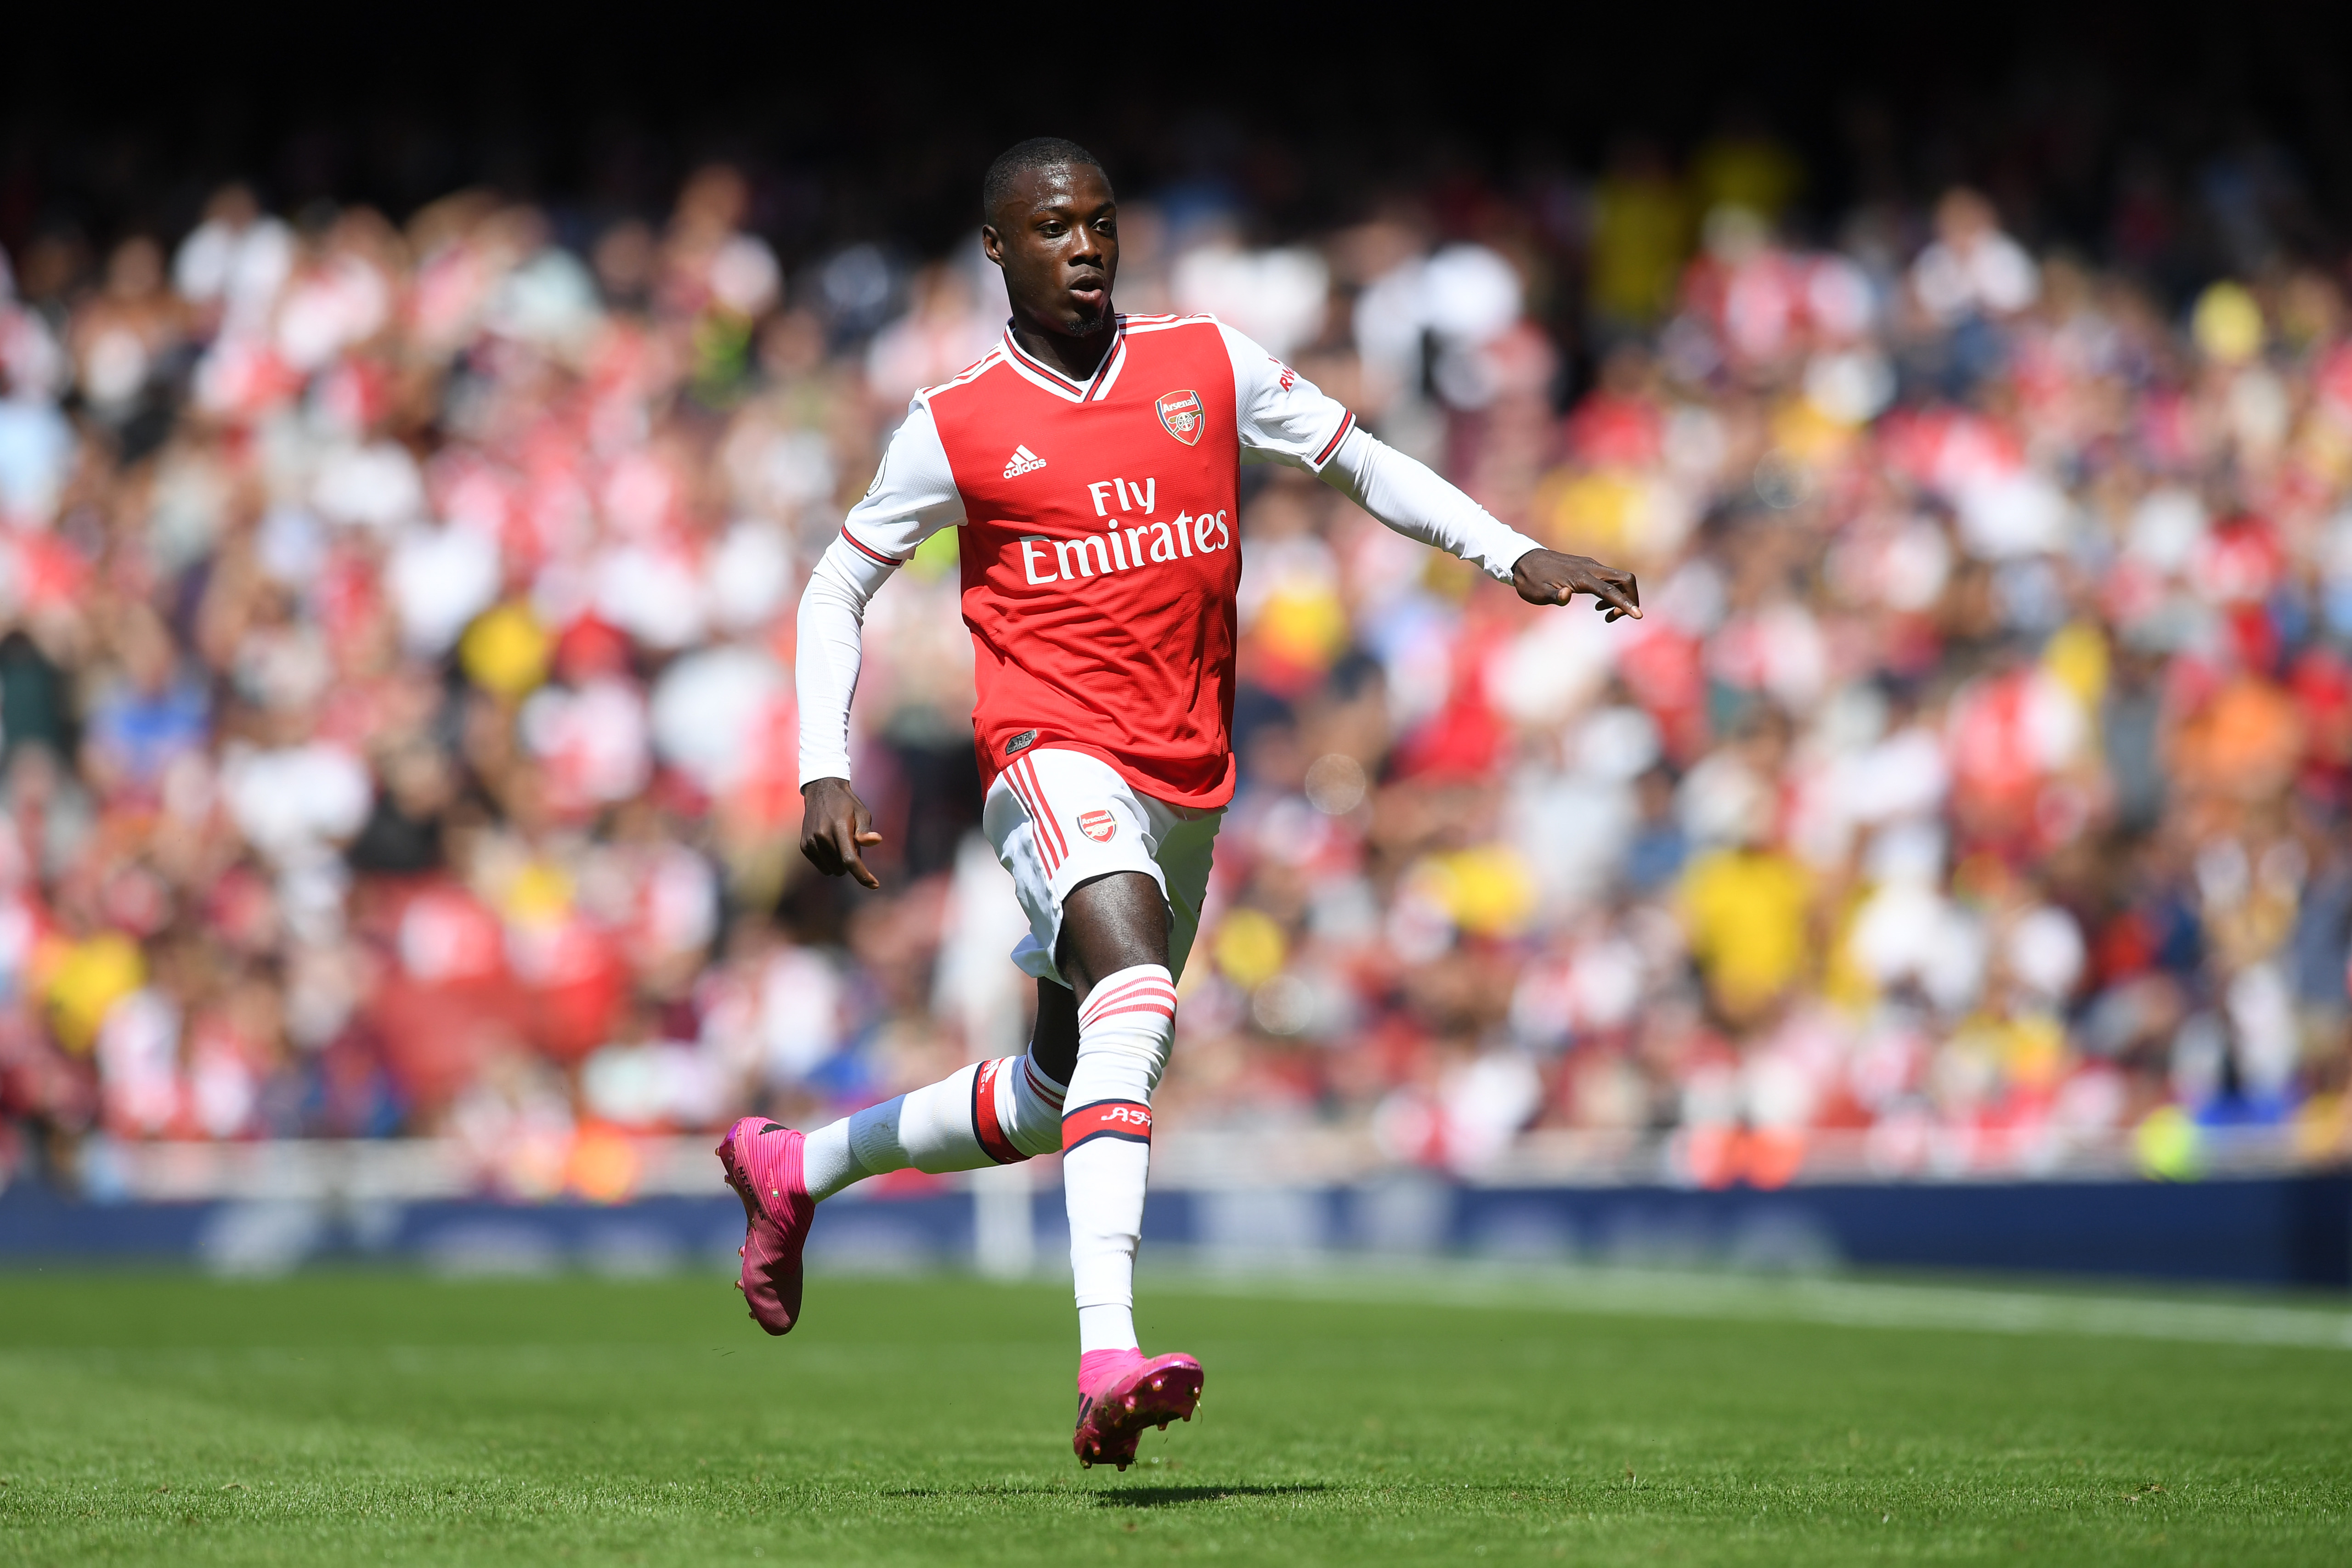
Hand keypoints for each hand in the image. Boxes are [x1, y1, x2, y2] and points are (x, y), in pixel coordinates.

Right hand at [799, 777, 883, 888]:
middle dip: (851, 862)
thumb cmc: (847, 805)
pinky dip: (830, 861)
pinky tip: (830, 845)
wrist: (821, 792)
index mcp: (838, 828)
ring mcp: (811, 842)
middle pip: (843, 867)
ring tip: (840, 842)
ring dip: (840, 862)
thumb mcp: (861, 813)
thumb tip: (875, 841)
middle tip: (852, 843)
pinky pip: (822, 867)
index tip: (874, 885)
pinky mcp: (804, 846)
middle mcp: (821, 836)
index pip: (850, 859)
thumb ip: (865, 830)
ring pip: (832, 870)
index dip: (862, 875)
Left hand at [1512, 549, 1640, 620]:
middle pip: (1625, 579)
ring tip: (1605, 615)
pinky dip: (1612, 592)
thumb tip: (1567, 596)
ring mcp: (1590, 565)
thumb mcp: (1537, 593)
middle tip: (1616, 617)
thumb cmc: (1530, 581)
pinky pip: (1609, 578)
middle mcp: (1590, 568)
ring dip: (1621, 597)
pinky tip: (1599, 605)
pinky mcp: (1588, 566)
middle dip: (1631, 598)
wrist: (1523, 560)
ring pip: (1619, 579)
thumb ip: (1553, 596)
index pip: (1610, 591)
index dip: (1626, 604)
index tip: (1639, 616)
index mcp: (1580, 577)